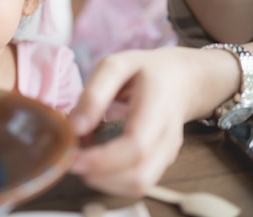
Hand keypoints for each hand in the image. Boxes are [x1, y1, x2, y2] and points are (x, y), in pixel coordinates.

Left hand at [68, 47, 220, 196]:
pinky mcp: (161, 164)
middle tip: (71, 159)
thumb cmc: (144, 71)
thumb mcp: (115, 66)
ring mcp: (167, 154)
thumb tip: (74, 126)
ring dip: (104, 180)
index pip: (136, 146)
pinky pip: (137, 183)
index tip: (73, 157)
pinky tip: (96, 160)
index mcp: (157, 107)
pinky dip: (112, 179)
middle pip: (139, 176)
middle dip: (99, 176)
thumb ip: (94, 94)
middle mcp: (167, 138)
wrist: (181, 80)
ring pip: (138, 185)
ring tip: (83, 156)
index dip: (103, 160)